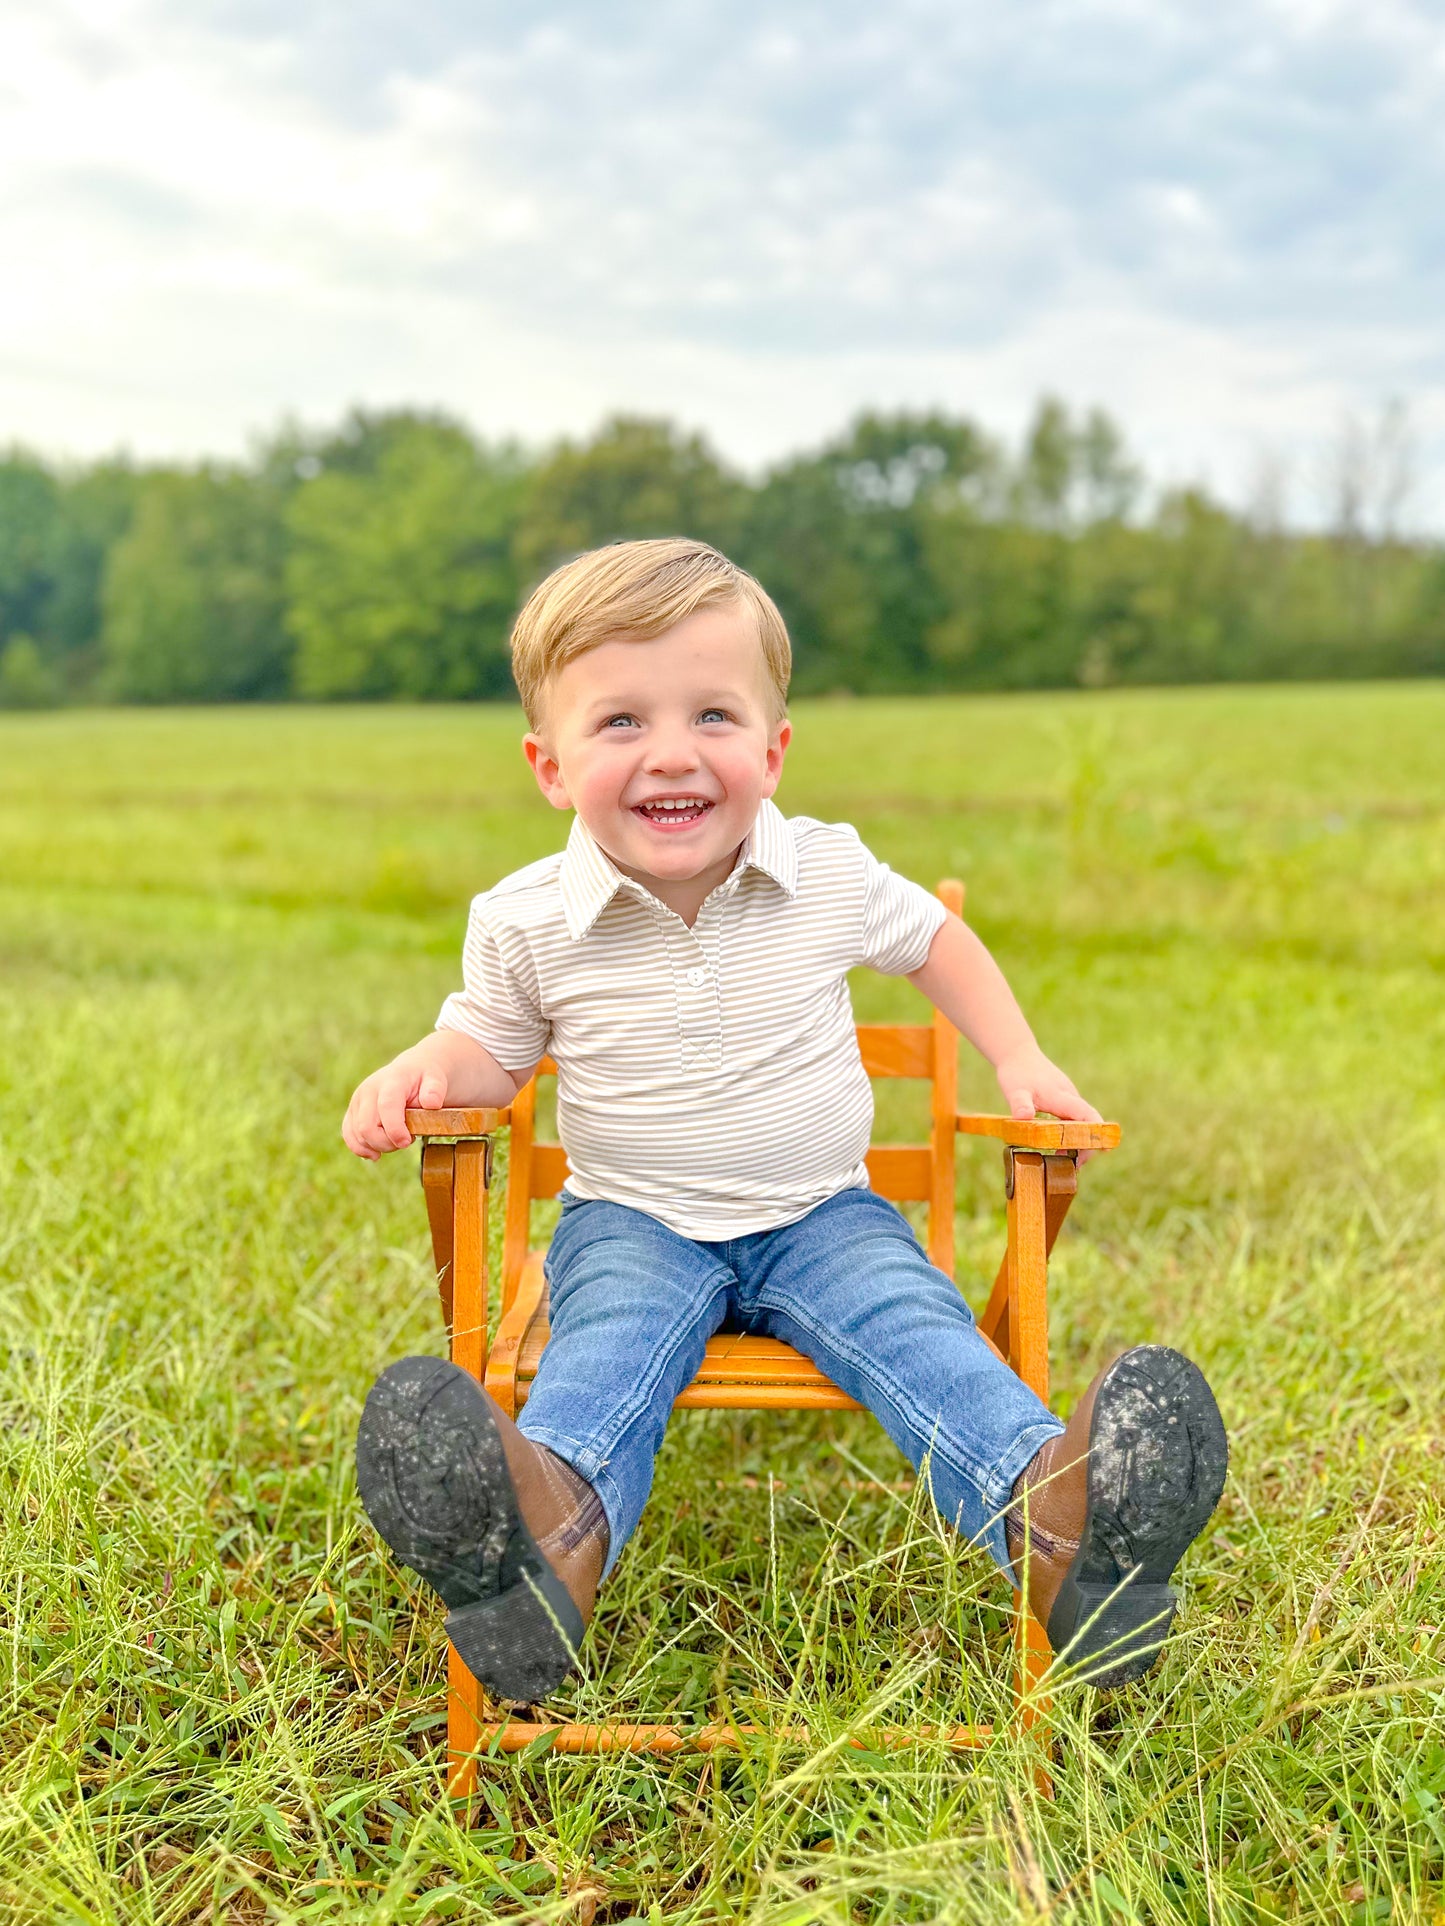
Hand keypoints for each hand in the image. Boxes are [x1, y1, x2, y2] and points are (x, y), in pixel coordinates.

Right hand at [342, 1047, 447, 1160]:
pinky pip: (348, 1136)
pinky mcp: (352, 1111)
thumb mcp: (436, 1080)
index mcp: (391, 1081)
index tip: (407, 1142)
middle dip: (387, 1143)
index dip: (395, 1129)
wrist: (410, 1072)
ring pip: (358, 1135)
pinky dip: (361, 1149)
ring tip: (396, 1139)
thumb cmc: (425, 1079)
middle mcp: (369, 1089)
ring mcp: (357, 1100)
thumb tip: (432, 1103)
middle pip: (367, 1126)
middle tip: (406, 1141)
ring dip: (378, 1146)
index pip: (387, 1106)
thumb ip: (435, 1091)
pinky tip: (376, 1153)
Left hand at [994, 1047, 1106, 1164]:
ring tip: (1064, 1160)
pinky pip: (1073, 1120)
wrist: (1017, 1054)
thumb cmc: (1016, 1071)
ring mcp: (1068, 1099)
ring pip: (1081, 1122)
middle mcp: (1070, 1098)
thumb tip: (1024, 1117)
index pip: (1087, 1115)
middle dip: (1087, 1145)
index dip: (1096, 1133)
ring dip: (1078, 1141)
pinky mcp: (1063, 1101)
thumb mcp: (1014, 1089)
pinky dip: (1071, 1134)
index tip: (1101, 1150)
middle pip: (1088, 1123)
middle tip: (1074, 1166)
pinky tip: (1059, 1147)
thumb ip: (1020, 1103)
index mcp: (1062, 1097)